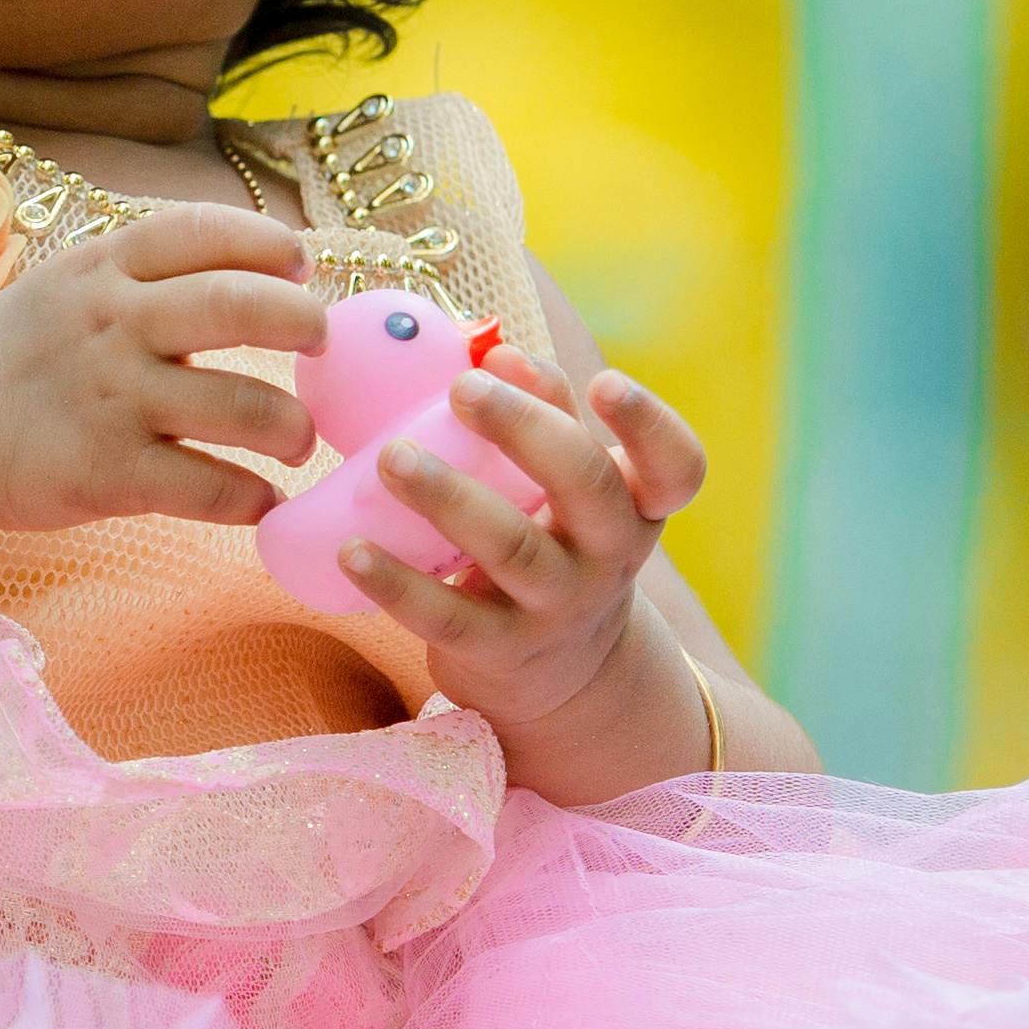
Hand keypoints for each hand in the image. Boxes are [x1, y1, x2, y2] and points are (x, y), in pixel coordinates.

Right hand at [0, 206, 326, 535]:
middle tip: (319, 342)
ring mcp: (114, 401)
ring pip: (239, 405)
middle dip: (300, 322)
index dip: (266, 243)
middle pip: (236, 306)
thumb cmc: (23, 350)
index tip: (299, 265)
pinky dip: (251, 497)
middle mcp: (115, 326)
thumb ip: (151, 270)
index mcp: (105, 270)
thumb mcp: (73, 282)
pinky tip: (263, 499)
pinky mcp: (109, 473)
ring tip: (297, 435)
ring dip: (291, 424)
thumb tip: (259, 268)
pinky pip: (207, 487)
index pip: (203, 232)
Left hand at [338, 348, 715, 739]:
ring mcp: (558, 608)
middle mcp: (609, 556)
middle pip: (585, 486)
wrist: (561, 675)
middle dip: (523, 428)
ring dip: (447, 495)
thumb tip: (496, 354)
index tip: (606, 382)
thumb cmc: (556, 541)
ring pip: (511, 547)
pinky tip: (352, 550)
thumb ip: (545, 414)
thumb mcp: (570, 488)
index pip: (676, 466)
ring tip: (390, 457)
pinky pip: (447, 616)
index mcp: (636, 504)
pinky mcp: (501, 651)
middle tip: (462, 389)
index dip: (649, 424)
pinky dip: (396, 582)